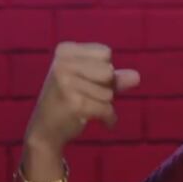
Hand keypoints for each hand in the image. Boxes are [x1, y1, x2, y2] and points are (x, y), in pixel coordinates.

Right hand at [24, 42, 139, 149]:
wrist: (45, 130)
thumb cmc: (69, 101)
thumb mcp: (90, 83)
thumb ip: (114, 78)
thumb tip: (137, 77)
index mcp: (64, 50)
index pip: (105, 52)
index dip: (104, 70)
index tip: (88, 81)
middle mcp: (62, 63)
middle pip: (108, 71)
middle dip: (105, 88)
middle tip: (87, 97)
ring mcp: (65, 83)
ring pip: (108, 92)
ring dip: (105, 105)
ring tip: (87, 109)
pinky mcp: (73, 103)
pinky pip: (106, 109)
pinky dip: (109, 119)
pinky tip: (101, 122)